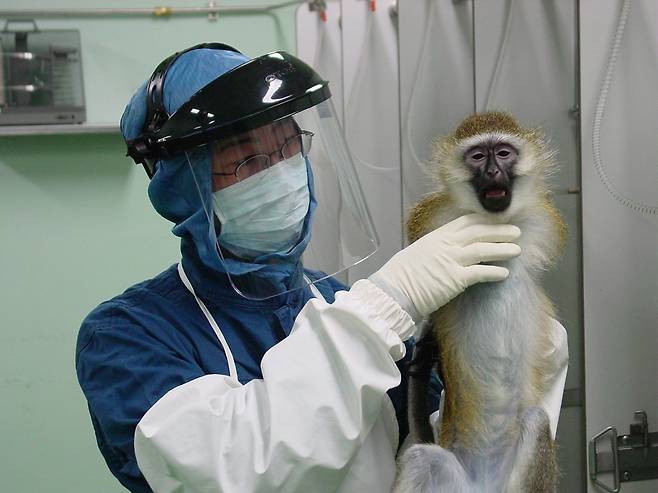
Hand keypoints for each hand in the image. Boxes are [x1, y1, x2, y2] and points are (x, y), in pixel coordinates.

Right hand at [369, 214, 520, 320]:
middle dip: (499, 231)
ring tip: (517, 249)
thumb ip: (436, 248)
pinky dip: (494, 272)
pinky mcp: (455, 279)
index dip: (484, 220)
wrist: (393, 290)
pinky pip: (480, 273)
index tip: (496, 221)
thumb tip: (447, 250)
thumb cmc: (401, 275)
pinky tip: (504, 273)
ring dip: (502, 249)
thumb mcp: (418, 253)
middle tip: (516, 231)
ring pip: (483, 249)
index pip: (465, 222)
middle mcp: (446, 244)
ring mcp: (451, 260)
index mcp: (437, 236)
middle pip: (478, 232)